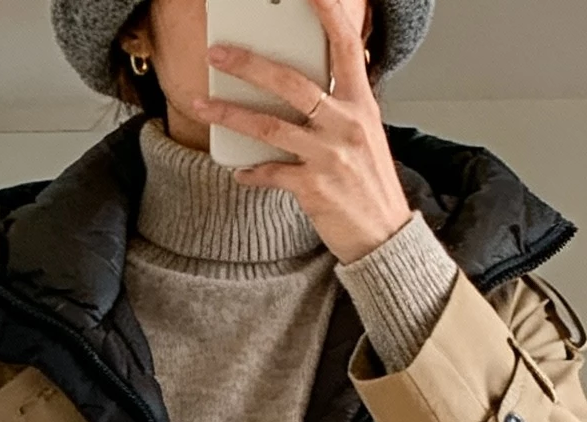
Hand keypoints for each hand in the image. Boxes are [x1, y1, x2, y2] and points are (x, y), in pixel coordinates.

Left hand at [195, 0, 412, 266]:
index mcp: (361, 103)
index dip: (326, 13)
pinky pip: (271, 173)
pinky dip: (251, 172)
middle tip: (218, 54)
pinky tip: (238, 172)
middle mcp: (346, 123)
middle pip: (291, 82)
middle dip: (249, 64)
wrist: (383, 235)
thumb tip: (314, 85)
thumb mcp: (365, 134)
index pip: (344, 45)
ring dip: (231, 114)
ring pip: (270, 126)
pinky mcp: (314, 187)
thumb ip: (342, 106)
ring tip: (203, 105)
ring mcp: (329, 155)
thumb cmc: (370, 184)